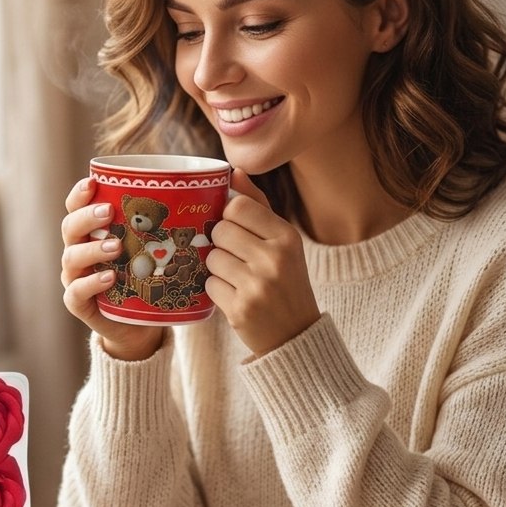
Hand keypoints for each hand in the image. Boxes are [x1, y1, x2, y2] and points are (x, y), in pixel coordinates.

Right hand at [60, 177, 163, 360]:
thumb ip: (175, 224)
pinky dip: (91, 284)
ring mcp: (76, 279)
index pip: (77, 207)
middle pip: (70, 227)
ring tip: (116, 247)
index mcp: (93, 233)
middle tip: (109, 213)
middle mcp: (79, 252)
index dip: (80, 194)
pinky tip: (110, 278)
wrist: (143, 325)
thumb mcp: (160, 249)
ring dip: (92, 249)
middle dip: (87, 217)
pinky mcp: (81, 305)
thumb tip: (219, 193)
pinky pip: (76, 293)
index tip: (93, 182)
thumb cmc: (151, 278)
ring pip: (72, 257)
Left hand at [205, 170, 319, 355]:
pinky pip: (209, 284)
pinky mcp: (240, 309)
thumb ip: (258, 206)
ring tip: (236, 278)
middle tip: (236, 257)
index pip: (238, 205)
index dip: (229, 215)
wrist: (296, 335)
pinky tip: (234, 295)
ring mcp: (257, 285)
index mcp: (287, 237)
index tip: (235, 228)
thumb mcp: (283, 242)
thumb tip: (234, 171)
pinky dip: (216, 290)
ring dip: (216, 267)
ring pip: (211, 257)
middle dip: (221, 243)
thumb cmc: (286, 281)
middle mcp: (274, 259)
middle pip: (220, 230)